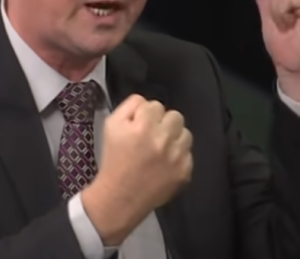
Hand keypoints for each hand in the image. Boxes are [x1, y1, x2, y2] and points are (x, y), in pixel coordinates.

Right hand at [82, 94, 191, 244]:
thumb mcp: (111, 125)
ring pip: (186, 133)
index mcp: (144, 125)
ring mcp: (177, 156)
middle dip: (163, 123)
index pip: (155, 105)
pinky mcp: (185, 171)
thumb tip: (145, 103)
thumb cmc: (114, 159)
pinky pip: (188, 154)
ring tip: (161, 149)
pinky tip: (165, 164)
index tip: (139, 127)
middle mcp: (163, 138)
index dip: (145, 115)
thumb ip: (130, 106)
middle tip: (152, 136)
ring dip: (174, 138)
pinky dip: (178, 157)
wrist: (120, 197)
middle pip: (175, 116)